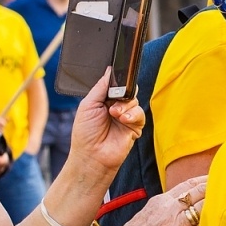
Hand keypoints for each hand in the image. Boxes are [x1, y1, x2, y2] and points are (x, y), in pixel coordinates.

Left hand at [64, 68, 144, 185]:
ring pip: (134, 100)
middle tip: (113, 100)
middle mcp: (116, 106)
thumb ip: (101, 86)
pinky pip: (140, 114)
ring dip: (125, 105)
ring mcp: (126, 116)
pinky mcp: (135, 127)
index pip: (115, 84)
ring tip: (114, 114)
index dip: (117, 82)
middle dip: (122, 93)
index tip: (116, 80)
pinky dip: (132, 114)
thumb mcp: (88, 104)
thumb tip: (109, 70)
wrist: (92, 156)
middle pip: (127, 90)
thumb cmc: (85, 133)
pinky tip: (122, 119)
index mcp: (103, 100)